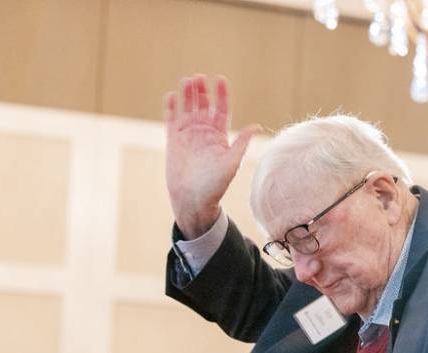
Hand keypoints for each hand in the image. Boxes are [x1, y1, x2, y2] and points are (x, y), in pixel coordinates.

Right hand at [164, 75, 260, 238]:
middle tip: (200, 77)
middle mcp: (204, 133)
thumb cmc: (215, 186)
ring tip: (187, 80)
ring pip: (187, 109)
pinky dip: (171, 107)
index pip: (221, 109)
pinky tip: (172, 95)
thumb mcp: (231, 163)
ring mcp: (188, 135)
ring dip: (188, 95)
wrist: (193, 200)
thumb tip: (257, 125)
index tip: (221, 79)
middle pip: (203, 105)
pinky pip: (171, 119)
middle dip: (202, 91)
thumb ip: (241, 143)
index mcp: (220, 136)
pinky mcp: (173, 141)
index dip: (222, 94)